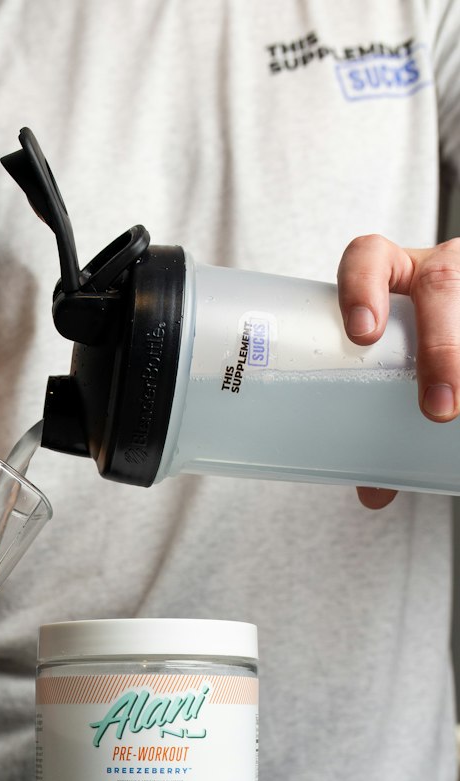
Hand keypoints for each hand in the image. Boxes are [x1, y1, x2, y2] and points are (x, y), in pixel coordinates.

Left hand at [338, 235, 459, 507]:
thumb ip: (379, 421)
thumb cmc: (415, 347)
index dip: (360, 288)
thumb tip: (374, 492)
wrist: (453, 329)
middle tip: (437, 406)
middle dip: (441, 346)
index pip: (368, 257)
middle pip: (441, 284)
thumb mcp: (394, 369)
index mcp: (392, 275)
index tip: (362, 336)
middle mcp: (437, 268)